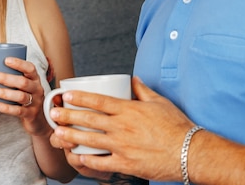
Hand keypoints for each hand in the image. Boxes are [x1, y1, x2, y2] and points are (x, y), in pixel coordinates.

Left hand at [0, 57, 49, 136]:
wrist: (38, 119)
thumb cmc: (26, 96)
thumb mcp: (25, 85)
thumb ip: (14, 77)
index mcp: (35, 79)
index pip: (30, 68)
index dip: (19, 63)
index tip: (6, 60)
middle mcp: (37, 89)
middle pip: (23, 82)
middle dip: (5, 78)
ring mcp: (35, 102)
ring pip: (20, 96)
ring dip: (3, 93)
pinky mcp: (31, 114)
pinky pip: (18, 111)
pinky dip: (6, 108)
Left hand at [49, 77, 194, 181]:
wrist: (190, 152)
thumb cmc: (177, 127)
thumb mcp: (160, 102)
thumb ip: (143, 90)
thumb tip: (133, 79)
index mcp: (129, 110)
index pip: (98, 101)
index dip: (80, 98)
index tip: (66, 95)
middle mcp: (122, 127)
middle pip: (88, 120)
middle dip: (68, 116)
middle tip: (53, 114)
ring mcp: (122, 146)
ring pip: (90, 141)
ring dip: (71, 137)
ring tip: (58, 134)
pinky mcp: (126, 164)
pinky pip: (102, 163)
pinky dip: (88, 161)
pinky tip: (78, 158)